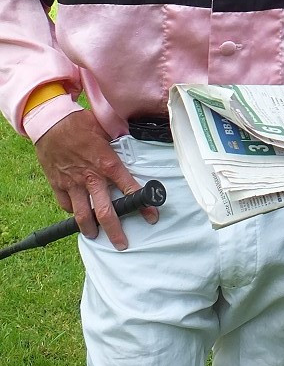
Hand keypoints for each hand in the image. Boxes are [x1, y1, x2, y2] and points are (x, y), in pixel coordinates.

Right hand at [34, 109, 157, 248]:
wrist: (49, 123)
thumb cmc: (79, 123)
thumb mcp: (105, 128)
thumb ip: (119, 139)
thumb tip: (133, 141)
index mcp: (107, 163)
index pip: (129, 188)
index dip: (143, 204)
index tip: (152, 215)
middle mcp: (91, 177)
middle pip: (106, 212)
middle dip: (116, 231)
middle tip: (122, 243)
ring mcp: (73, 184)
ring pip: (83, 215)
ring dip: (91, 229)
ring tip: (96, 236)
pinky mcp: (58, 185)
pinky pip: (66, 205)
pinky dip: (73, 211)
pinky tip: (78, 214)